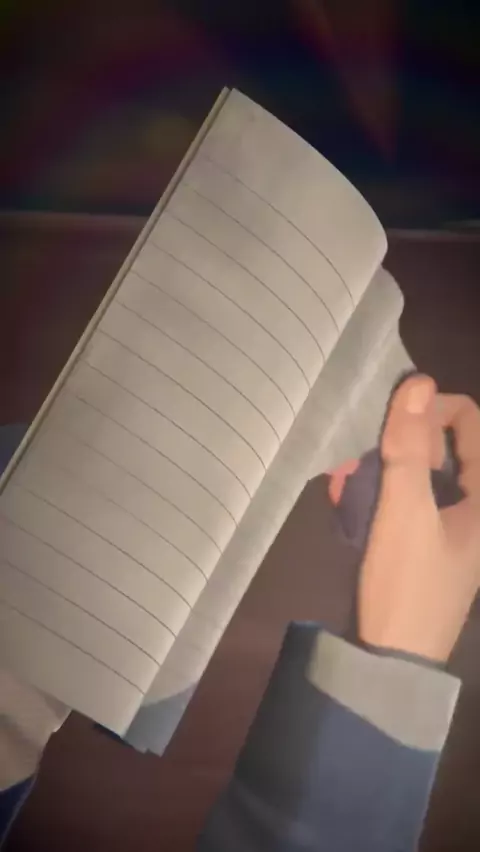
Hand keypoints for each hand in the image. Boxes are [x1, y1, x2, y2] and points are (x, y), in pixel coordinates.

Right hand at [333, 375, 479, 662]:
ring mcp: (449, 524)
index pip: (470, 422)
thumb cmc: (405, 582)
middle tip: (356, 458)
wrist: (389, 660)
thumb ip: (408, 446)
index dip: (431, 410)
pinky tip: (345, 501)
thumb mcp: (404, 511)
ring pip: (416, 470)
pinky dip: (376, 493)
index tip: (389, 423)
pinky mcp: (424, 540)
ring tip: (341, 482)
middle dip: (394, 444)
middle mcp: (474, 505)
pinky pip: (403, 497)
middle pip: (440, 445)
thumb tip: (418, 381)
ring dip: (378, 467)